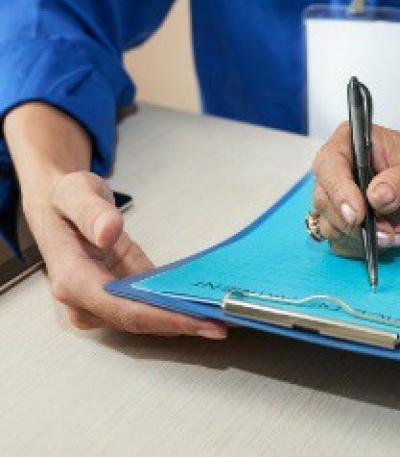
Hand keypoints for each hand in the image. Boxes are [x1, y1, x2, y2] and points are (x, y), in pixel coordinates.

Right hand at [26, 171, 226, 338]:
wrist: (58, 205)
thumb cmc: (64, 201)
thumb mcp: (76, 193)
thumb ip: (92, 212)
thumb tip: (108, 232)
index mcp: (73, 279)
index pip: (125, 309)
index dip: (164, 318)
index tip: (197, 320)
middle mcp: (85, 300)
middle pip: (140, 321)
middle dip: (182, 324)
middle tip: (223, 324)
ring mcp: (101, 302)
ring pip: (147, 320)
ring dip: (183, 321)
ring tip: (222, 318)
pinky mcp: (119, 295)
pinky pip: (150, 307)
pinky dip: (177, 309)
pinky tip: (204, 307)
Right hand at [311, 123, 399, 256]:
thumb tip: (376, 196)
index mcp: (349, 143)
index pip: (329, 166)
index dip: (339, 192)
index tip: (358, 215)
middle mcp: (338, 170)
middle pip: (324, 201)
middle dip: (354, 224)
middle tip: (387, 231)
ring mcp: (339, 198)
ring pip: (331, 226)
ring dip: (362, 238)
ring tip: (396, 235)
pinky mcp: (346, 222)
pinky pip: (342, 243)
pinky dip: (365, 248)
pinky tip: (392, 238)